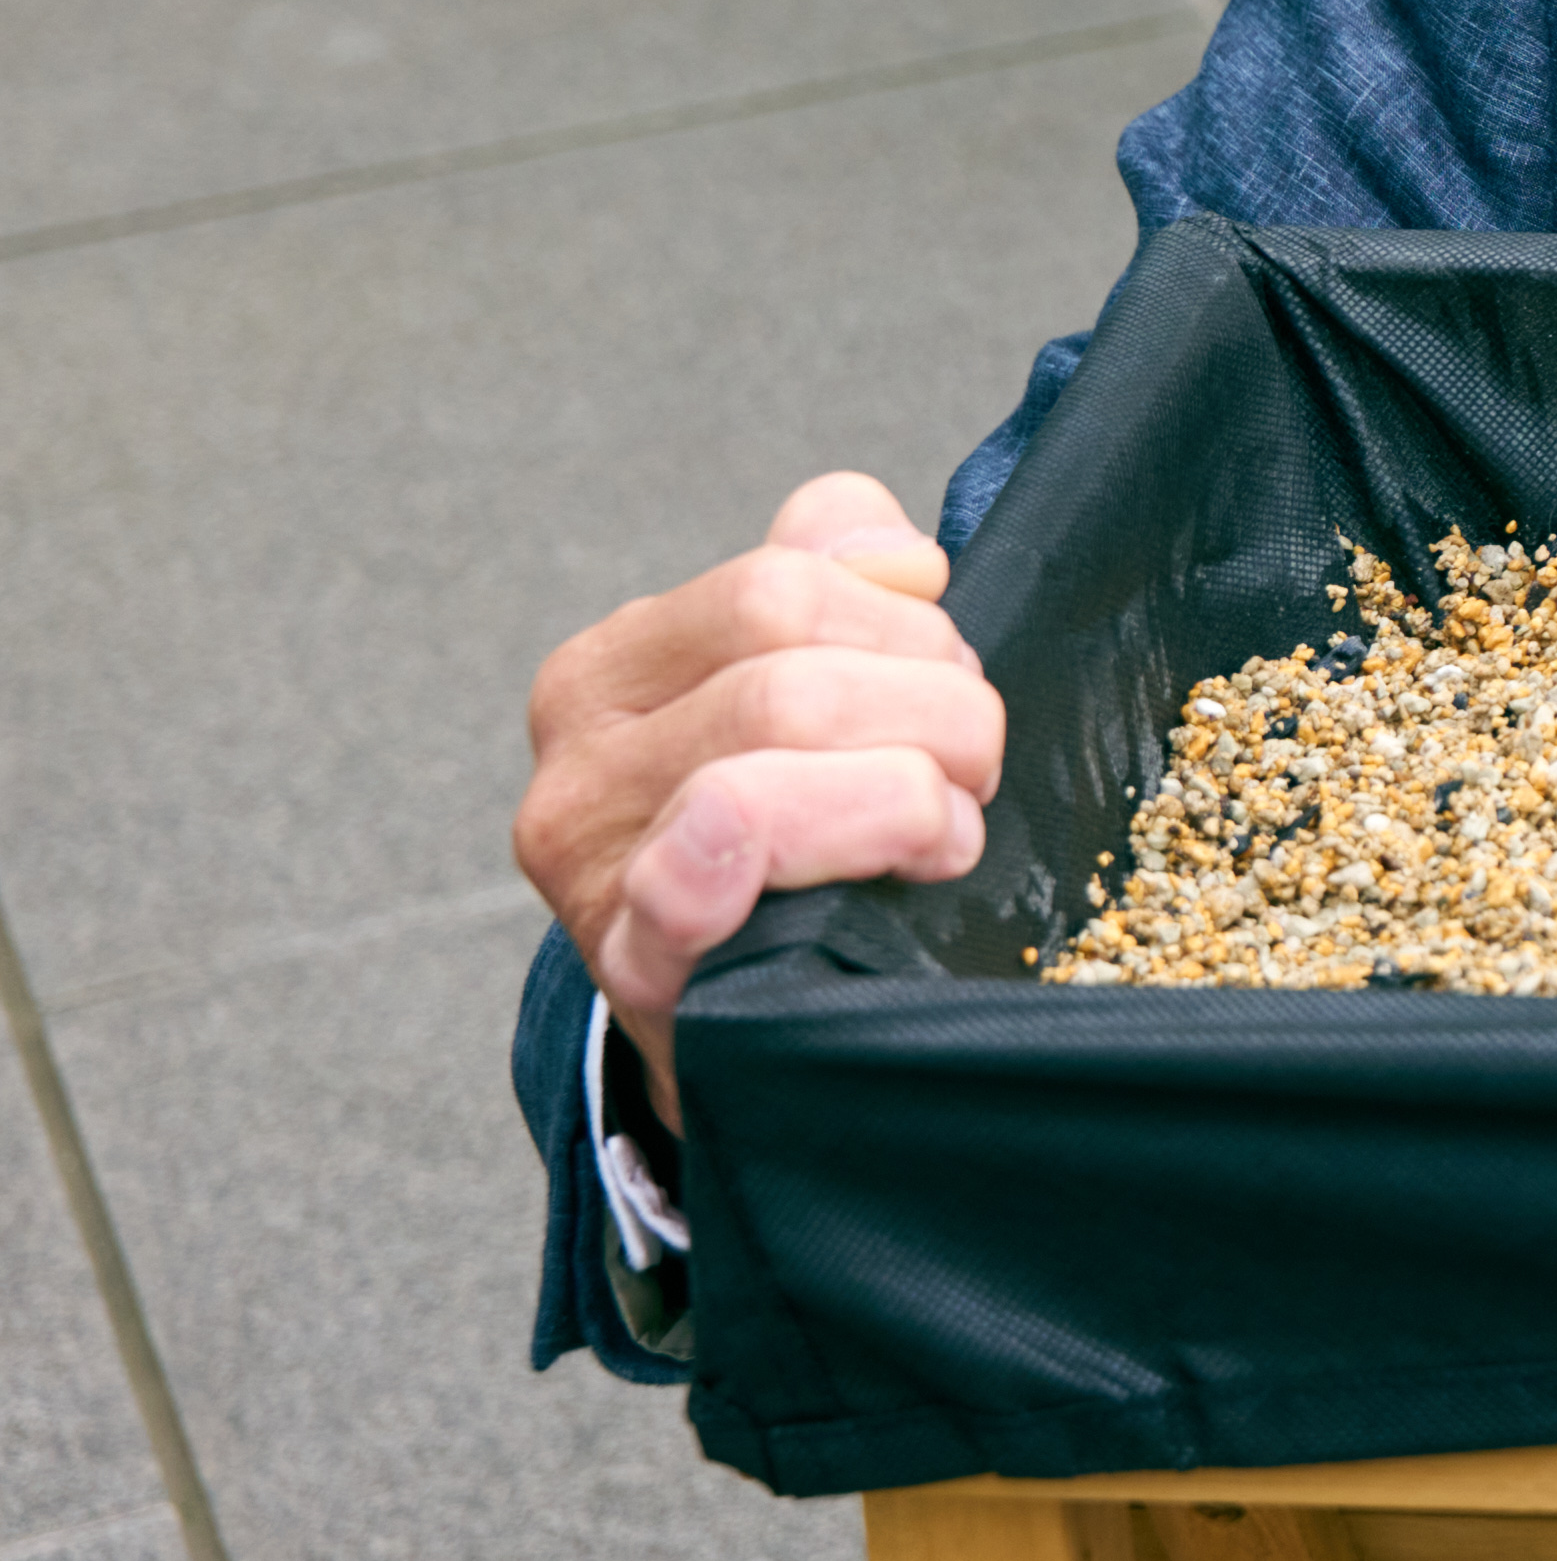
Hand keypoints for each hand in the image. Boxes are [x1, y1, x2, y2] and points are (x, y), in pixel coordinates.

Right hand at [515, 474, 1004, 1129]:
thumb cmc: (794, 833)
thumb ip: (837, 582)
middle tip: (972, 769)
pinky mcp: (635, 965)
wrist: (746, 1012)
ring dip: (911, 793)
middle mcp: (580, 755)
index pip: (785, 584)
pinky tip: (878, 870)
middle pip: (792, 672)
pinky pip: (701, 870)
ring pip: (769, 761)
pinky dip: (804, 847)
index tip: (946, 683)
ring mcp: (595, 864)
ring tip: (944, 831)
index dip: (905, 628)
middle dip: (934, 711)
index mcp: (615, 666)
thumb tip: (897, 548)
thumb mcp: (801, 690)